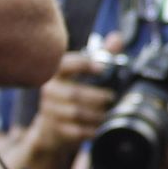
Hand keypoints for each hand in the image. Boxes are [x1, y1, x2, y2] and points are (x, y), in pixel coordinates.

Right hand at [28, 38, 122, 153]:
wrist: (50, 130)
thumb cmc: (71, 95)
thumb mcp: (83, 74)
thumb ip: (102, 54)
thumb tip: (117, 37)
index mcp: (56, 73)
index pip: (65, 65)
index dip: (83, 64)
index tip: (102, 67)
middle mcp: (50, 91)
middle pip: (74, 94)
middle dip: (97, 96)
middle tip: (111, 97)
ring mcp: (50, 112)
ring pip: (77, 113)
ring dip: (97, 113)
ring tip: (108, 112)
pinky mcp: (56, 130)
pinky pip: (77, 131)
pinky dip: (92, 129)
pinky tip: (100, 126)